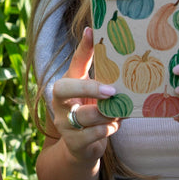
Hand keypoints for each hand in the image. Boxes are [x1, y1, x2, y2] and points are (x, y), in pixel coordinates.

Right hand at [51, 27, 120, 164]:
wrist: (80, 148)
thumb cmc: (90, 113)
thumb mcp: (94, 94)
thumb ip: (104, 79)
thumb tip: (119, 51)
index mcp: (67, 83)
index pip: (74, 62)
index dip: (82, 47)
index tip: (91, 31)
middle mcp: (59, 101)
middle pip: (63, 88)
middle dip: (88, 89)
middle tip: (112, 91)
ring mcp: (63, 122)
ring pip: (86, 115)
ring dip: (107, 114)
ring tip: (118, 112)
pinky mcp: (73, 142)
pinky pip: (95, 134)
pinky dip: (109, 129)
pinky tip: (113, 126)